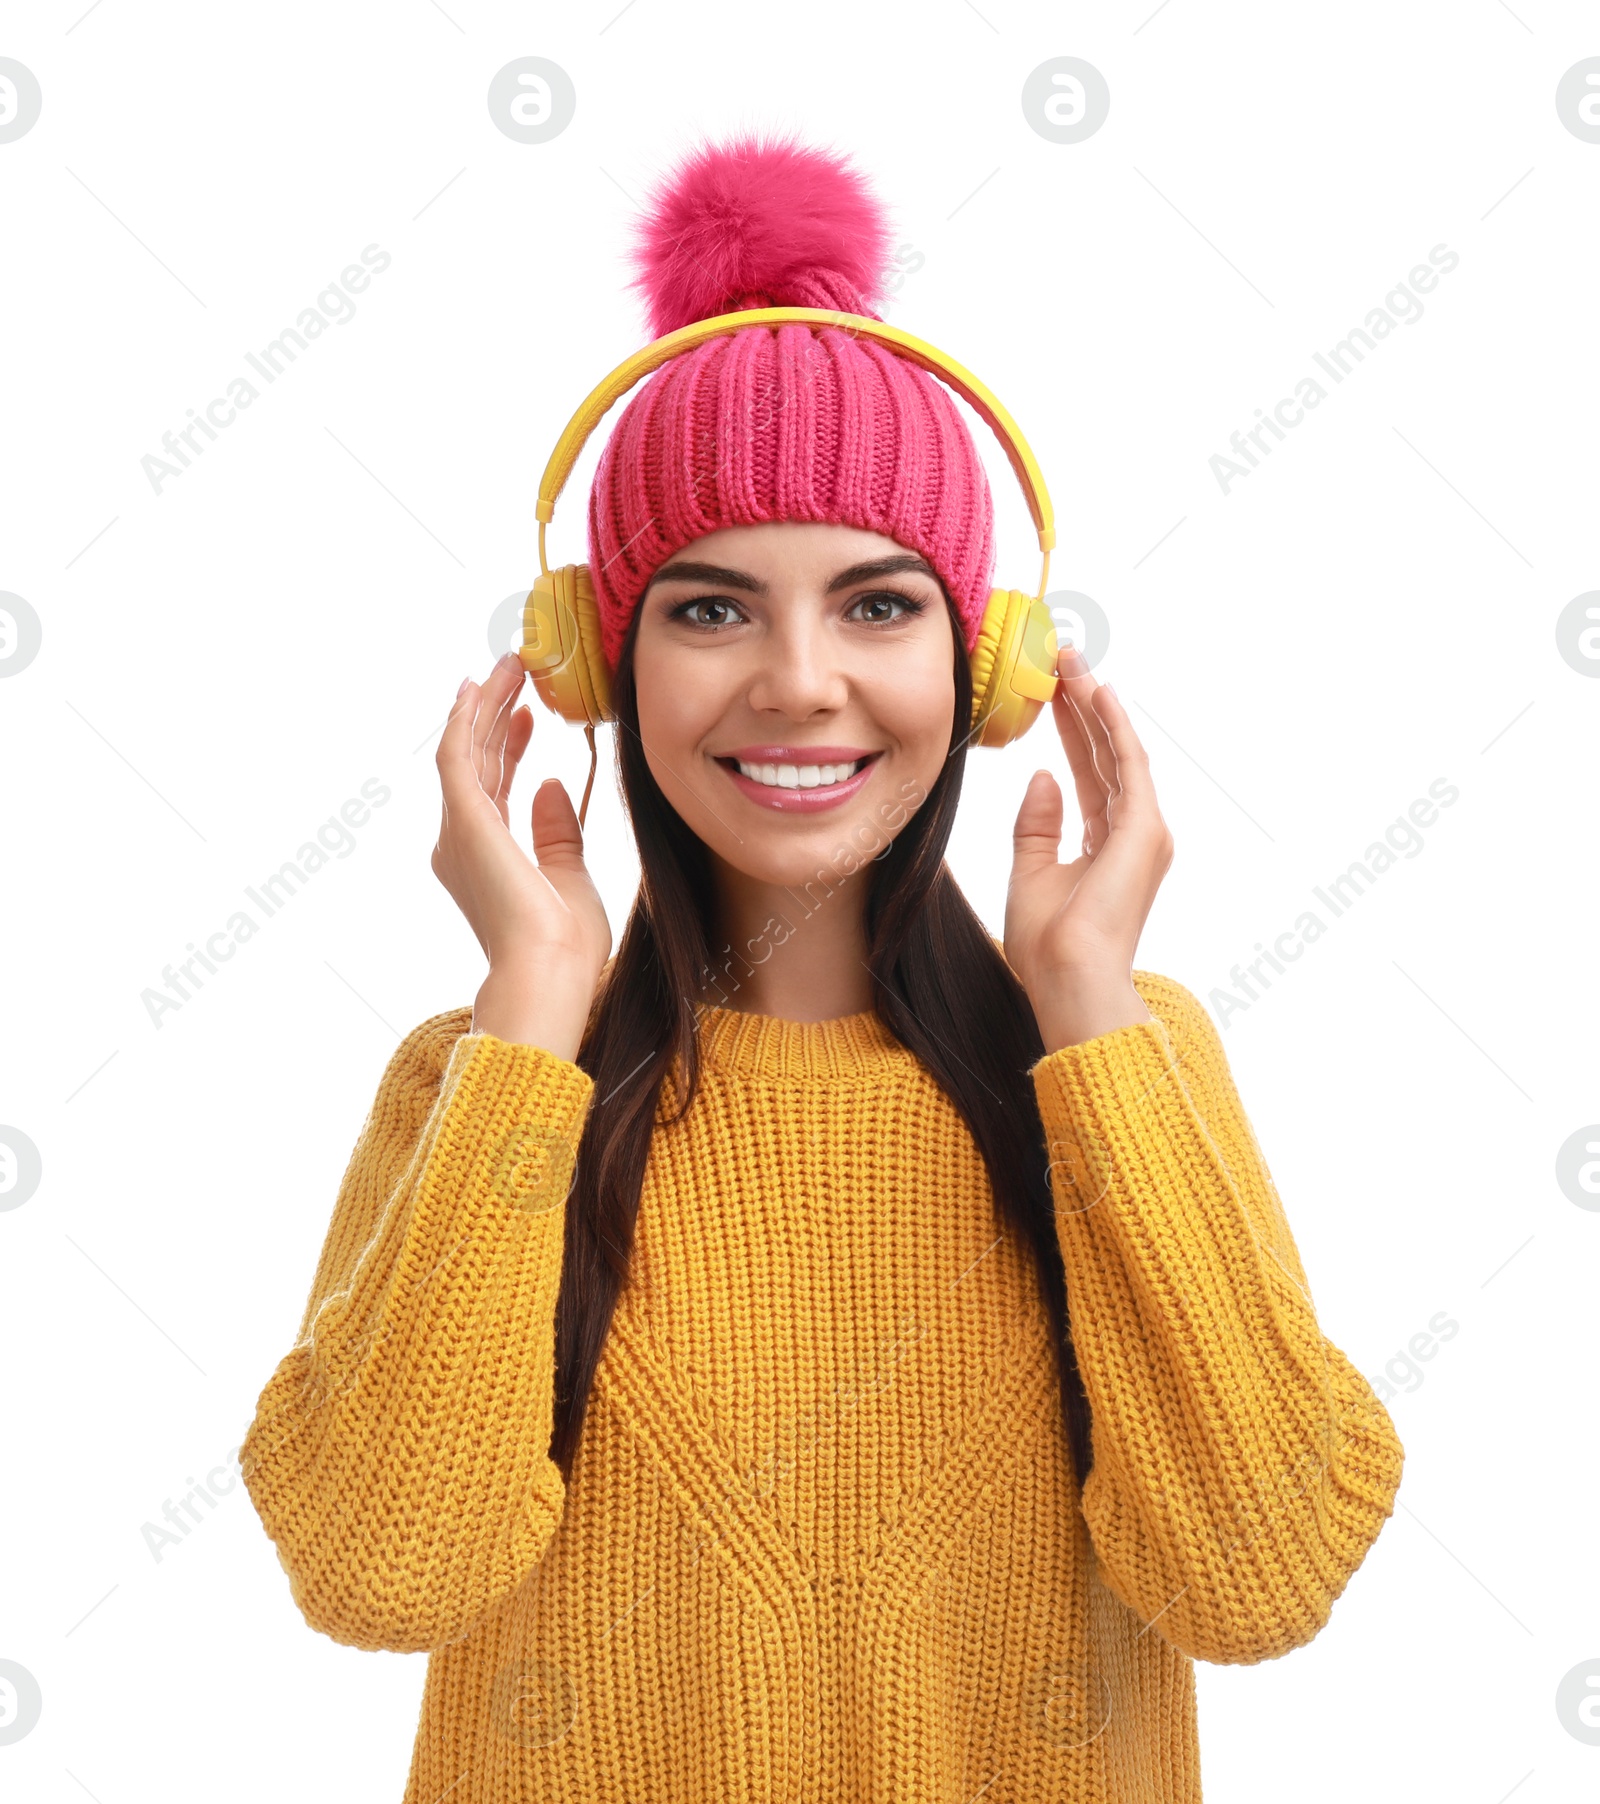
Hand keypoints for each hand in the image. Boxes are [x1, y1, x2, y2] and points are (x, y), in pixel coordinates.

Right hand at [432, 652, 611, 1057]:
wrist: (549, 971)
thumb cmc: (564, 944)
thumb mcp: (570, 876)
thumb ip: (558, 831)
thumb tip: (554, 785)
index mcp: (485, 857)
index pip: (495, 786)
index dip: (510, 745)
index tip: (530, 715)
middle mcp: (462, 842)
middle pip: (478, 760)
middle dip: (496, 713)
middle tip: (517, 672)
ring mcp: (459, 830)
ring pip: (466, 749)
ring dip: (485, 705)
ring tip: (508, 666)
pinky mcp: (465, 821)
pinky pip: (458, 756)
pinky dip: (466, 720)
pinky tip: (479, 688)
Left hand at [1004, 647, 1173, 1051]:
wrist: (1068, 979)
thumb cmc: (1048, 944)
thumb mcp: (1030, 871)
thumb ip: (1037, 823)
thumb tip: (1041, 776)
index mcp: (1108, 846)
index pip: (1090, 773)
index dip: (1073, 731)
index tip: (1055, 692)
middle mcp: (1133, 834)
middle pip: (1106, 755)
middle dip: (1084, 706)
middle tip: (1063, 658)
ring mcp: (1143, 831)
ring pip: (1117, 750)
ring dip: (1095, 704)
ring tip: (1072, 660)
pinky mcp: (1143, 829)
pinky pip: (1127, 763)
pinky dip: (1112, 725)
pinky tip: (1095, 692)